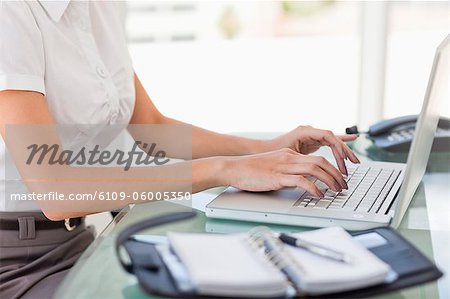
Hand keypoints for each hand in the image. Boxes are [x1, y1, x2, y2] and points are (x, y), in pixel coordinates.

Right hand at [222, 148, 347, 196]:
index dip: (333, 168)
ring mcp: (283, 166)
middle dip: (337, 174)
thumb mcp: (274, 166)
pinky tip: (318, 195)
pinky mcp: (277, 177)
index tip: (339, 178)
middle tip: (344, 186)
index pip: (318, 158)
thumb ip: (288, 171)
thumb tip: (303, 182)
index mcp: (289, 154)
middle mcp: (289, 157)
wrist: (233, 168)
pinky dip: (313, 188)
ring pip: (315, 169)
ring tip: (336, 191)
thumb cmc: (250, 170)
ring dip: (330, 180)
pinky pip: (301, 181)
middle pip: (321, 162)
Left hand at [263, 126, 359, 174]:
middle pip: (333, 139)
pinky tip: (352, 140)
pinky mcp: (311, 141)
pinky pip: (329, 142)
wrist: (263, 150)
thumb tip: (315, 167)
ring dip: (343, 151)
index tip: (344, 160)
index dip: (339, 148)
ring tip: (354, 161)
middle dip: (345, 151)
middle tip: (354, 163)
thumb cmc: (273, 152)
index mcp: (304, 131)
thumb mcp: (288, 155)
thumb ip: (302, 159)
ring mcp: (311, 135)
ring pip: (332, 142)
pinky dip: (339, 144)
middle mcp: (310, 131)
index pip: (328, 136)